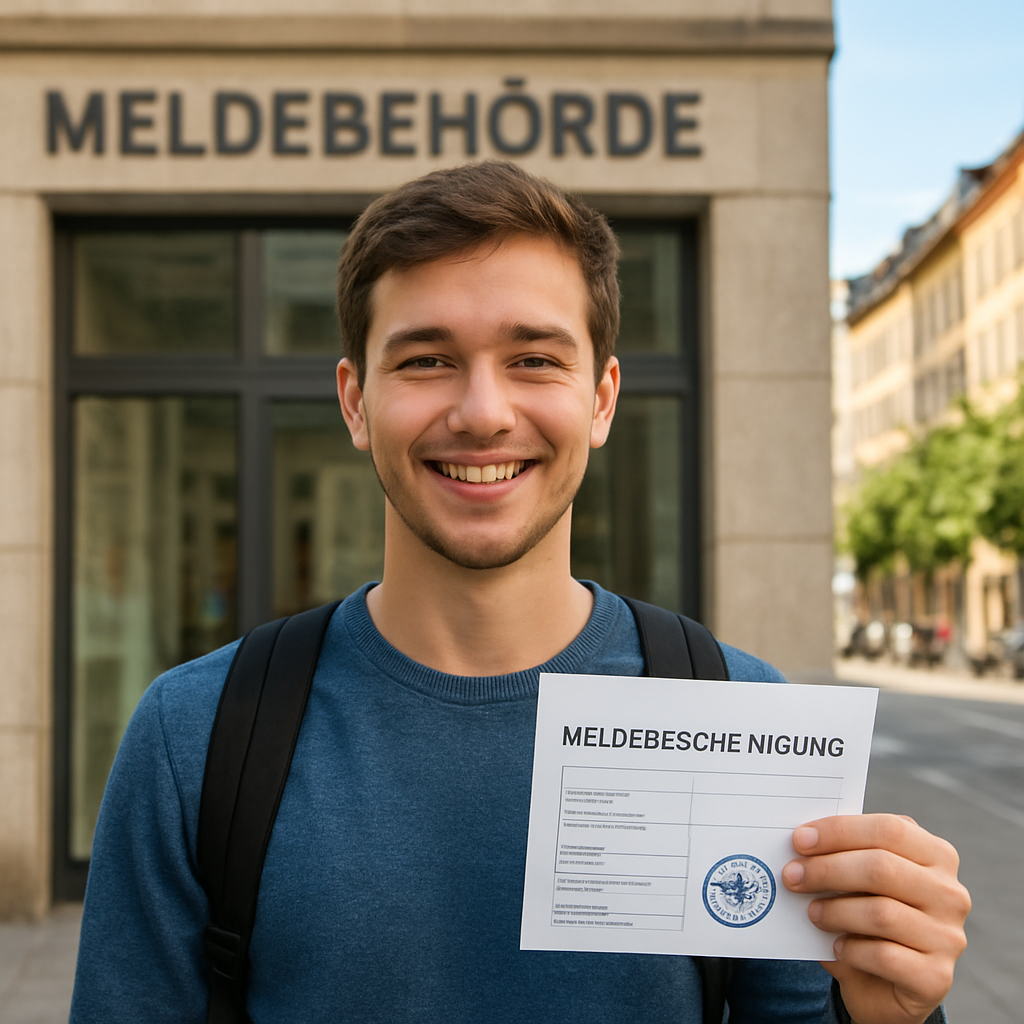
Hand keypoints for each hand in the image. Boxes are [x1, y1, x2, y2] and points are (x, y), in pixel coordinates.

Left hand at [782, 814, 969, 1023]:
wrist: (884, 985)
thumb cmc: (867, 917)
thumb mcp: (858, 881)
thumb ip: (843, 857)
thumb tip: (801, 842)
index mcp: (936, 855)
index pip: (890, 829)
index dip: (840, 831)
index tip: (799, 840)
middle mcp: (950, 893)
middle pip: (882, 867)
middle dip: (828, 869)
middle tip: (791, 875)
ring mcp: (949, 937)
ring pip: (881, 912)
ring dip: (835, 911)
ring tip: (811, 913)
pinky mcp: (937, 977)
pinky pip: (885, 956)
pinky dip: (852, 949)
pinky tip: (837, 947)